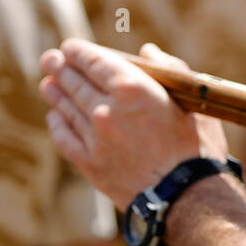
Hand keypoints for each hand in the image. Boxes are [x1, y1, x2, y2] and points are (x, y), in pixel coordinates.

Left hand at [40, 39, 228, 211]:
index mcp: (132, 88)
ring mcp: (94, 138)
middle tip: (50, 60)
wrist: (188, 198)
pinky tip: (55, 117)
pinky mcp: (89, 164)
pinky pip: (64, 138)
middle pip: (75, 82)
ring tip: (47, 84)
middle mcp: (107, 109)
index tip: (70, 48)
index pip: (95, 61)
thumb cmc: (197, 147)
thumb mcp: (191, 101)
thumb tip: (148, 52)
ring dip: (55, 93)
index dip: (79, 52)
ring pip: (66, 108)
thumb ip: (169, 69)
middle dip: (60, 68)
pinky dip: (57, 124)